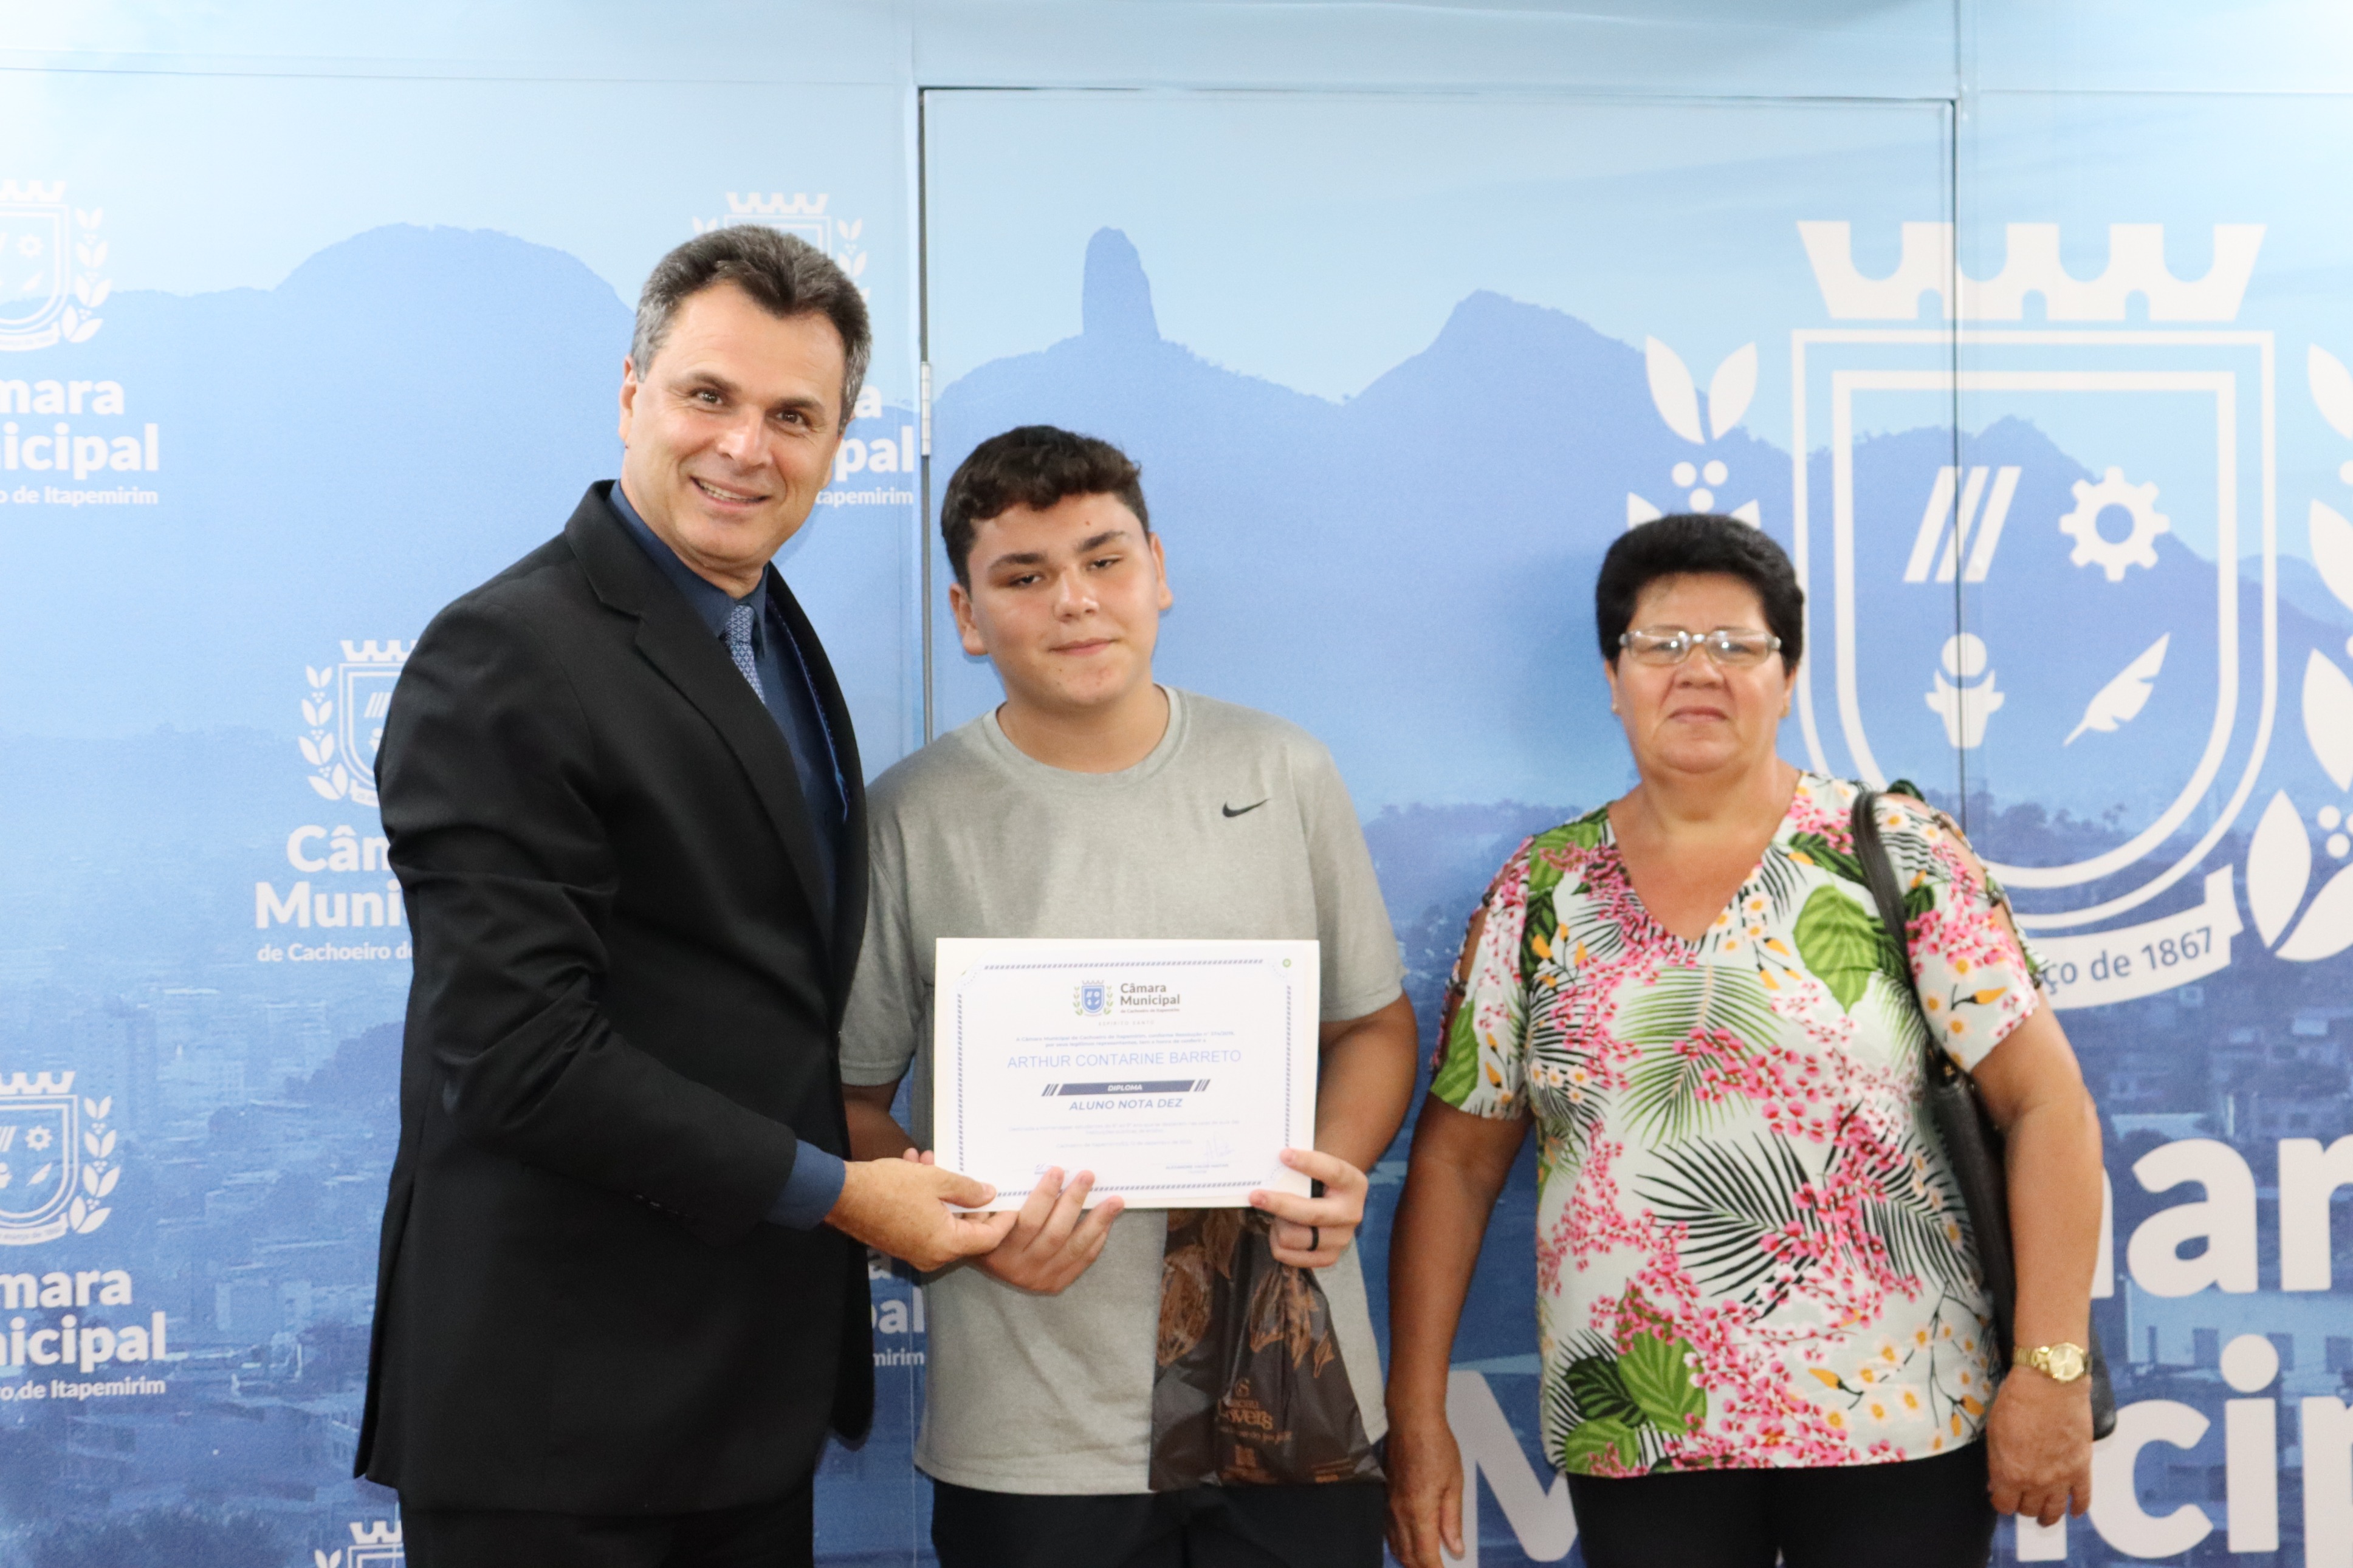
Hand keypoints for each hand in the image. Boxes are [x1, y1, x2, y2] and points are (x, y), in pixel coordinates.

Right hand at [826, 1155, 1016, 1272]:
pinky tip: (917, 1167)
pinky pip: (925, 1223)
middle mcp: (933, 1256)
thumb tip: (989, 1194)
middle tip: (970, 1172)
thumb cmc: (889, 1187)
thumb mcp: (935, 1180)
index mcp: (946, 1244)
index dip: (1004, 1219)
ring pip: (944, 1222)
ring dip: (944, 1193)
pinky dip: (928, 1201)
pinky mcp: (902, 1244)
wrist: (842, 1195)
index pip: (989, 1238)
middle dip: (969, 1199)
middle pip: (968, 1232)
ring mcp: (916, 1252)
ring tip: (932, 1160)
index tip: (1013, 1200)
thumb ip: (967, 1189)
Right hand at [972, 1167, 1124, 1294]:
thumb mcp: (979, 1216)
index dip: (1044, 1196)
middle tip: (1088, 1175)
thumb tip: (1019, 1171)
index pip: (1028, 1221)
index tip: (1058, 1170)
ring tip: (1115, 1200)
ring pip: (1074, 1247)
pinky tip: (1107, 1221)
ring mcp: (1040, 1278)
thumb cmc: (983, 1229)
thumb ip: (993, 1200)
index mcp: (1000, 1250)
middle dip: (1074, 1202)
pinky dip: (1096, 1240)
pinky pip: (1081, 1260)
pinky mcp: (1055, 1283)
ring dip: (1097, 1221)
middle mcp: (1021, 1268)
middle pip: (1056, 1233)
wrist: (984, 1259)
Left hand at [1249, 1147, 1366, 1268]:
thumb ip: (1300, 1169)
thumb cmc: (1320, 1181)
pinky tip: (1280, 1228)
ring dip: (1277, 1223)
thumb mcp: (1319, 1170)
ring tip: (1277, 1214)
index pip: (1332, 1171)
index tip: (1283, 1154)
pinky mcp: (1327, 1258)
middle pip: (1310, 1214)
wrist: (1337, 1204)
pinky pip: (1287, 1254)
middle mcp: (1351, 1213)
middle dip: (1279, 1204)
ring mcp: (1341, 1239)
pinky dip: (1276, 1241)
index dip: (1308, 1163)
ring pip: (1292, 1237)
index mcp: (1353, 1184)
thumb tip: (1267, 1165)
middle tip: (1255, 1195)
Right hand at [1384, 1407, 1465, 1566]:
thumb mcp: (1454, 1484)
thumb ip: (1452, 1520)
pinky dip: (1399, 1544)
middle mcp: (1399, 1513)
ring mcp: (1388, 1505)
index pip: (1425, 1556)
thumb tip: (1455, 1550)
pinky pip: (1389, 1531)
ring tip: (1427, 1561)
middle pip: (1407, 1556)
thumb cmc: (1437, 1447)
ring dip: (1410, 1559)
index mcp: (1419, 1511)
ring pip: (1395, 1545)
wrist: (1410, 1420)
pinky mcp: (1385, 1496)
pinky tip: (1410, 1542)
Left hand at [1985, 1361, 2093, 1524]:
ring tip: (2045, 1518)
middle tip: (2023, 1500)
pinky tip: (2074, 1511)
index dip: (2001, 1502)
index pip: (2004, 1504)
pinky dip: (2078, 1507)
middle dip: (2023, 1506)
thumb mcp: (1993, 1431)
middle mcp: (2036, 1482)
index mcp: (2009, 1473)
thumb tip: (1996, 1483)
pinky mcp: (2082, 1468)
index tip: (2001, 1497)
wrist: (2050, 1384)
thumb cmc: (2015, 1401)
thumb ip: (1996, 1462)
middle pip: (2029, 1508)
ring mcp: (2062, 1478)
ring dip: (2049, 1516)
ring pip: (2055, 1510)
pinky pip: (2083, 1498)